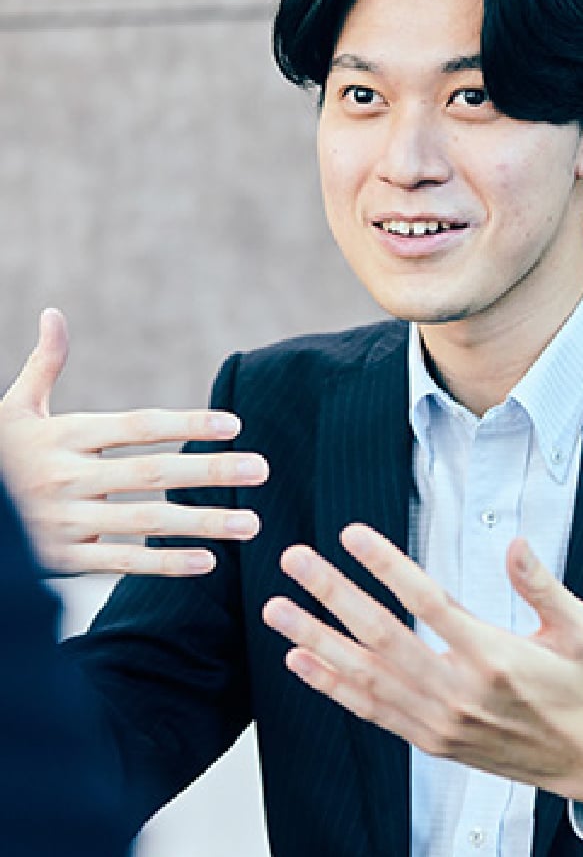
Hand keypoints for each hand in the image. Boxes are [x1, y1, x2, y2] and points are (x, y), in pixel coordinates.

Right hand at [0, 308, 268, 575]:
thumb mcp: (14, 409)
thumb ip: (44, 365)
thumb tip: (54, 313)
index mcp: (63, 436)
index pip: (138, 427)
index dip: (186, 425)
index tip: (234, 424)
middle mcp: (68, 478)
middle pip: (151, 473)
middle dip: (210, 471)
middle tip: (262, 469)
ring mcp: (66, 522)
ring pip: (145, 522)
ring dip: (203, 523)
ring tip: (252, 523)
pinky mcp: (62, 560)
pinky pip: (121, 561)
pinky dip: (165, 564)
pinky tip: (208, 562)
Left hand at [263, 523, 582, 814]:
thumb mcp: (581, 628)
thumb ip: (541, 585)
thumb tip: (515, 543)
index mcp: (495, 657)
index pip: (427, 601)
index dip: (386, 565)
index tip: (351, 534)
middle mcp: (459, 692)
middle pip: (381, 636)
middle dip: (332, 595)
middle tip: (295, 561)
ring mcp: (440, 722)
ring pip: (365, 677)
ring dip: (316, 639)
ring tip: (278, 609)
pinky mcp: (431, 741)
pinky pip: (371, 712)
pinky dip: (331, 687)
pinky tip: (301, 661)